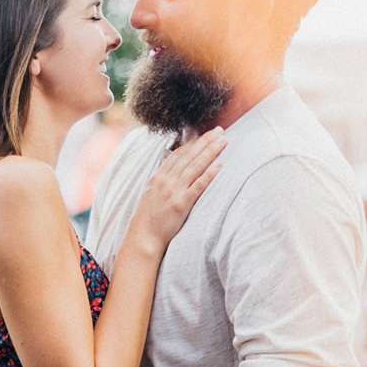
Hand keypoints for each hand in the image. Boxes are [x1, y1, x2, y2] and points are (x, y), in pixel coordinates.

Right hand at [131, 126, 225, 245]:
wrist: (143, 237)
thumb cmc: (148, 218)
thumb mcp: (151, 194)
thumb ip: (161, 179)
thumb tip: (169, 166)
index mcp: (158, 177)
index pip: (178, 154)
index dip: (193, 143)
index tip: (205, 135)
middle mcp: (166, 181)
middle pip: (188, 156)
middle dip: (205, 141)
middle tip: (219, 130)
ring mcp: (173, 192)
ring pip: (194, 166)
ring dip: (210, 152)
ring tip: (223, 141)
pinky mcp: (181, 204)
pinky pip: (197, 186)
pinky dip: (209, 174)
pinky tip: (219, 165)